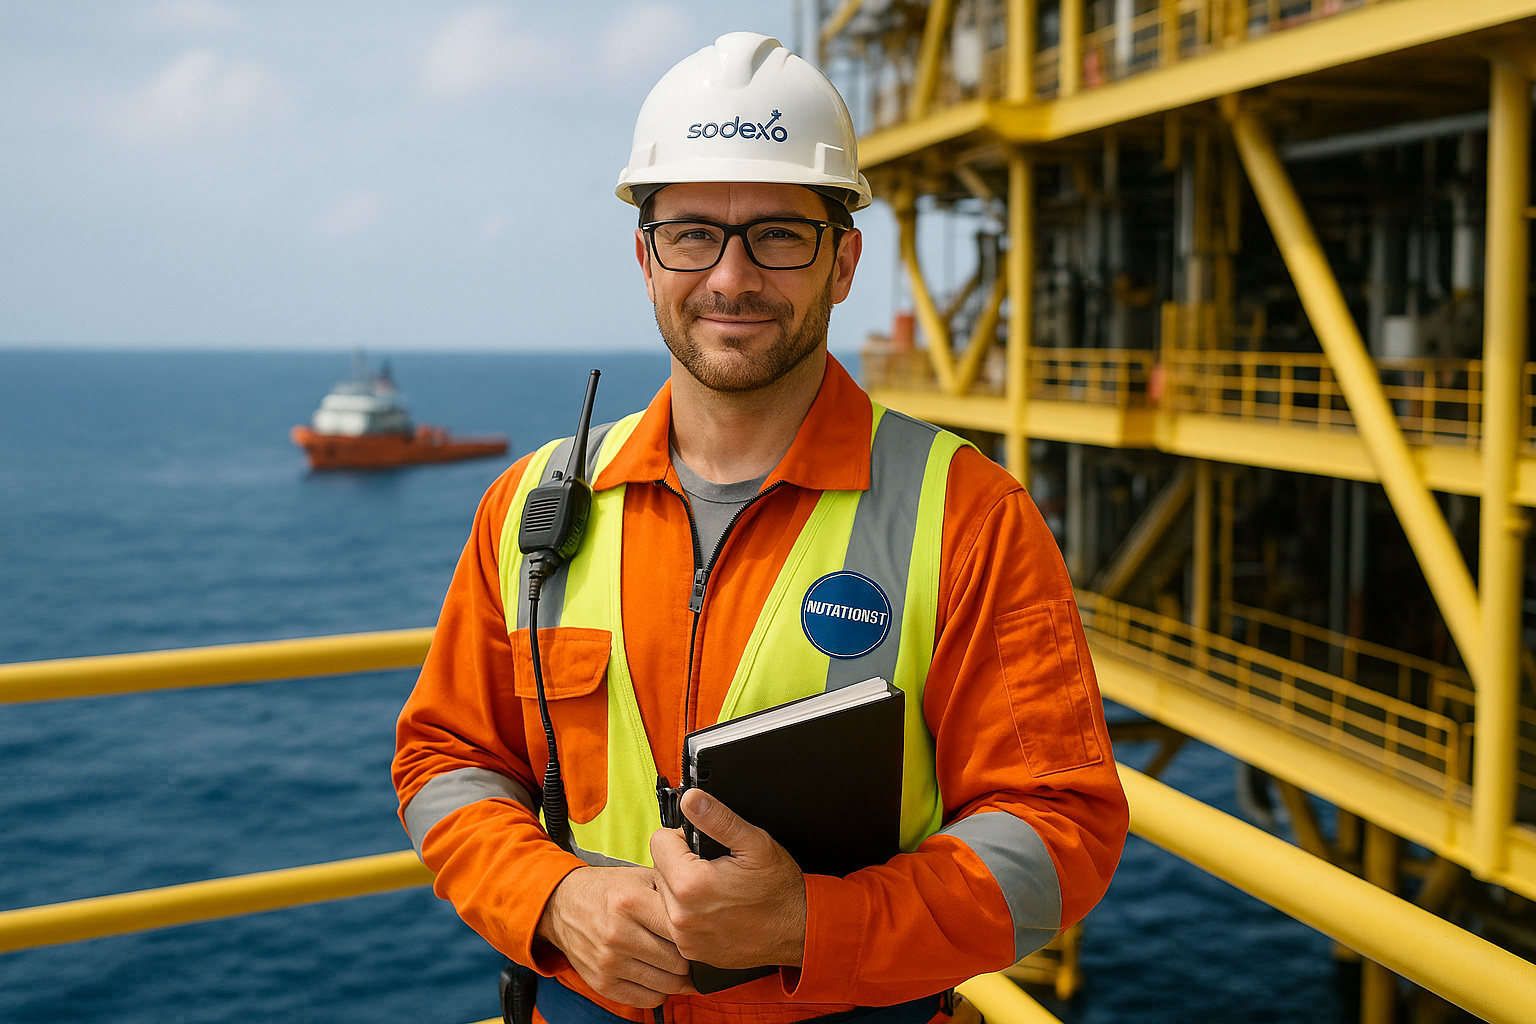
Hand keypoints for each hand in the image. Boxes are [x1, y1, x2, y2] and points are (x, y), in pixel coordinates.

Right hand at [534, 865, 693, 1006]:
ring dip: (678, 977)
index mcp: (630, 901)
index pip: (681, 928)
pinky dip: (660, 991)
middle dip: (690, 957)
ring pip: (667, 984)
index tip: (702, 932)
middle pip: (678, 960)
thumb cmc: (608, 890)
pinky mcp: (602, 984)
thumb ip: (671, 891)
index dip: (697, 931)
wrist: (562, 906)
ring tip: (678, 963)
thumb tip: (708, 911)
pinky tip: (658, 974)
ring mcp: (609, 962)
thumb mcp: (639, 877)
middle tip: (692, 950)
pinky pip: (648, 999)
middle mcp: (618, 933)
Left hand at [649, 789, 807, 969]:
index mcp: (691, 885)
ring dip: (680, 887)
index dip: (682, 836)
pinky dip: (687, 911)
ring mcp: (684, 937)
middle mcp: (681, 916)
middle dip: (680, 862)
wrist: (797, 932)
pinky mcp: (690, 950)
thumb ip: (717, 818)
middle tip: (713, 867)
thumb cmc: (779, 891)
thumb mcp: (754, 844)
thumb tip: (690, 799)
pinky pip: (674, 921)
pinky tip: (713, 908)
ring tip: (713, 887)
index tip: (703, 846)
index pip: (659, 841)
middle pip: (659, 868)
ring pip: (664, 895)